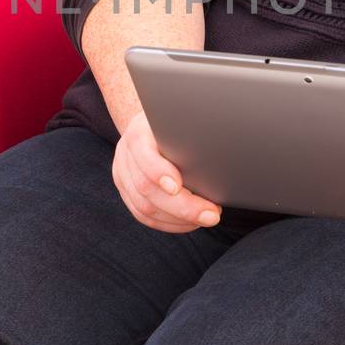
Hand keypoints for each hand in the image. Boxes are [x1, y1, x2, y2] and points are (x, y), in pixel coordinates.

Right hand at [113, 108, 221, 232]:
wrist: (147, 126)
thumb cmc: (171, 123)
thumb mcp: (178, 120)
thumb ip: (189, 134)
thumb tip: (222, 152)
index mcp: (138, 133)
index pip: (143, 155)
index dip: (158, 173)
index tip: (178, 187)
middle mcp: (125, 155)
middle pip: (145, 189)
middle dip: (182, 207)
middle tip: (212, 214)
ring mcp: (122, 176)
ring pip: (144, 208)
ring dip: (179, 219)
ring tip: (207, 217)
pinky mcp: (126, 192)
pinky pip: (143, 216)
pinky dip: (169, 223)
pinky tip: (190, 223)